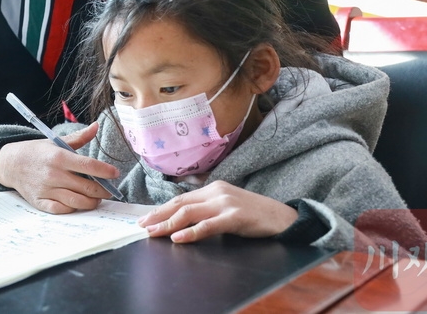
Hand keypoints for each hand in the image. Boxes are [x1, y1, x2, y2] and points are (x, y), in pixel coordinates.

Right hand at [0, 122, 118, 213]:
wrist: (10, 163)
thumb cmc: (36, 152)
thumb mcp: (55, 141)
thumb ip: (79, 137)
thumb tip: (96, 126)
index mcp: (59, 157)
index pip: (89, 165)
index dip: (105, 171)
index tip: (115, 173)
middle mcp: (54, 174)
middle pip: (87, 187)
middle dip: (103, 191)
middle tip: (108, 190)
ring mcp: (47, 190)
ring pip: (78, 202)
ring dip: (92, 202)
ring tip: (96, 198)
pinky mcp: (41, 202)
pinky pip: (62, 210)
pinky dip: (73, 209)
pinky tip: (78, 203)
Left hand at [138, 180, 298, 242]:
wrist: (284, 218)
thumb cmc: (255, 215)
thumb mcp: (227, 207)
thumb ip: (208, 210)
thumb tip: (183, 220)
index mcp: (213, 189)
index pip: (180, 199)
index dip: (161, 209)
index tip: (146, 218)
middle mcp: (216, 192)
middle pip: (180, 204)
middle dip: (158, 215)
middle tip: (142, 226)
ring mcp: (225, 203)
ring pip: (189, 213)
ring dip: (168, 223)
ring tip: (153, 232)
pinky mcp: (235, 217)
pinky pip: (208, 225)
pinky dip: (191, 232)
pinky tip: (178, 238)